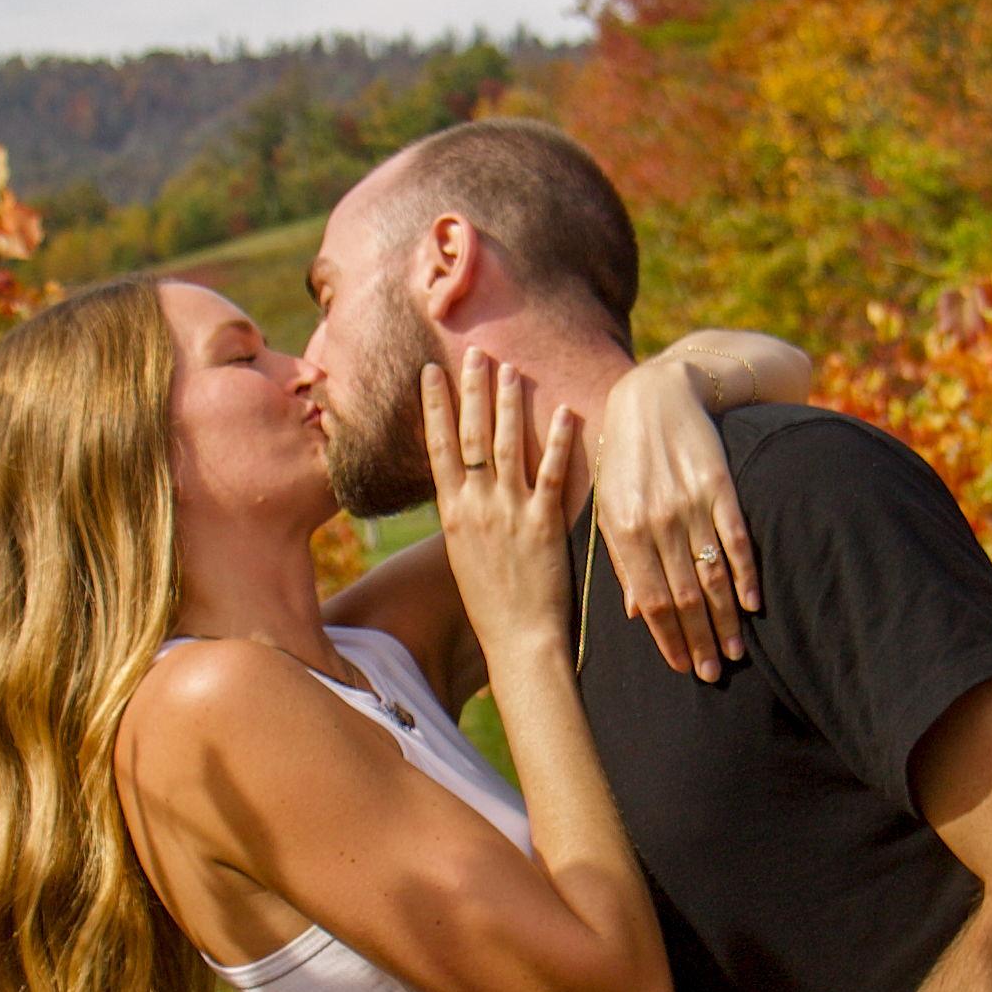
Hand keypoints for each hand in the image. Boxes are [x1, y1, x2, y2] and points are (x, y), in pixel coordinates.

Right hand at [425, 346, 584, 659]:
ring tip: (512, 367)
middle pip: (471, 435)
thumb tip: (463, 486)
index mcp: (453, 513)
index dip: (433, 406)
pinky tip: (562, 409)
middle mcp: (476, 506)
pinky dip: (557, 440)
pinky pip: (551, 474)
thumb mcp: (465, 554)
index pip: (438, 447)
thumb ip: (465, 515)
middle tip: (476, 351)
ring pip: (508, 445)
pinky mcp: (543, 525)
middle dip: (472, 389)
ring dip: (509, 403)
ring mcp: (509, 513)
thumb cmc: (492, 603)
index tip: (430, 371)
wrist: (517, 640)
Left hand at [589, 355, 761, 682]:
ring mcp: (690, 503)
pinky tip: (753, 604)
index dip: (667, 638)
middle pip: (681, 596)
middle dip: (697, 640)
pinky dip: (746, 574)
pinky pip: (736, 539)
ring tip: (733, 652)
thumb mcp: (609, 505)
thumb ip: (622, 559)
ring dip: (724, 619)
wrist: (656, 393)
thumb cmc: (625, 457)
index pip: (648, 599)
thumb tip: (635, 613)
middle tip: (711, 674)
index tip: (680, 667)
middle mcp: (656, 520)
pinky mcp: (720, 485)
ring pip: (710, 575)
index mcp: (622, 529)